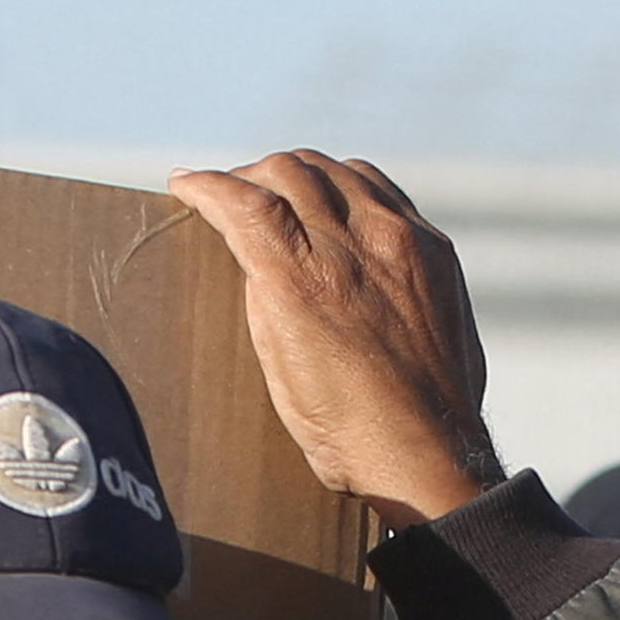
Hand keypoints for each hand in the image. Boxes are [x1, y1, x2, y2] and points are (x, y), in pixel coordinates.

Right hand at [163, 150, 500, 529]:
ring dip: (301, 173)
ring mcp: (400, 242)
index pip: (244, 200)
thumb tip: (260, 254)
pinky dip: (349, 187)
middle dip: (249, 174)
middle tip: (232, 190)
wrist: (423, 450)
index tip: (185, 184)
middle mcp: (353, 248)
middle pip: (289, 170)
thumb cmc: (342, 426)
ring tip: (284, 191)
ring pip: (339, 170)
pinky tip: (338, 205)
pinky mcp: (434, 250)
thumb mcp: (276, 363)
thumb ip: (266, 295)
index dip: (206, 184)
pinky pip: (384, 191)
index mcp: (301, 281)